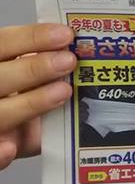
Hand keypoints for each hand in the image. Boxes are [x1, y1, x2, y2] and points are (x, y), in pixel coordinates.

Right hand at [0, 24, 76, 170]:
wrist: (7, 133)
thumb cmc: (21, 95)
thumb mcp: (26, 72)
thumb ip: (42, 61)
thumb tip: (78, 48)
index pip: (4, 43)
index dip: (32, 37)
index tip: (66, 35)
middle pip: (0, 77)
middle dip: (35, 68)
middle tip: (69, 61)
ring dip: (30, 103)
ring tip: (63, 92)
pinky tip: (10, 148)